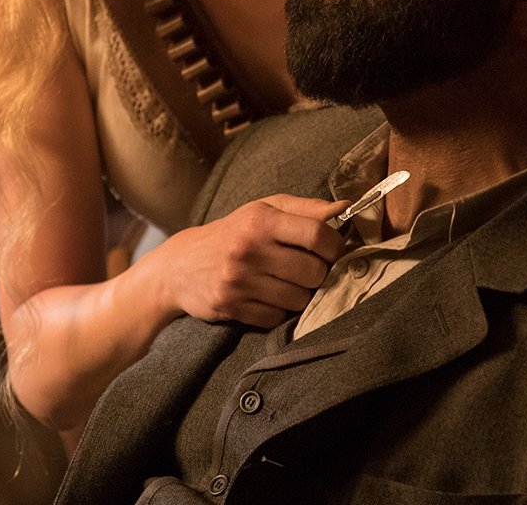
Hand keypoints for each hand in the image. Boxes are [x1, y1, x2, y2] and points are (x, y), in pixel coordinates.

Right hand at [141, 195, 348, 328]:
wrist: (180, 265)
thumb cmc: (233, 232)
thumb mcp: (264, 210)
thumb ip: (306, 208)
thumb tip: (346, 207)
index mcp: (260, 220)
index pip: (317, 235)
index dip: (335, 246)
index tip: (332, 250)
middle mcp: (248, 249)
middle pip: (314, 272)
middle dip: (319, 274)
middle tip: (309, 270)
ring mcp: (238, 281)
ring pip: (299, 300)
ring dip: (300, 295)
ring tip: (287, 283)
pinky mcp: (231, 307)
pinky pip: (277, 318)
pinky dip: (278, 312)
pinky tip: (267, 297)